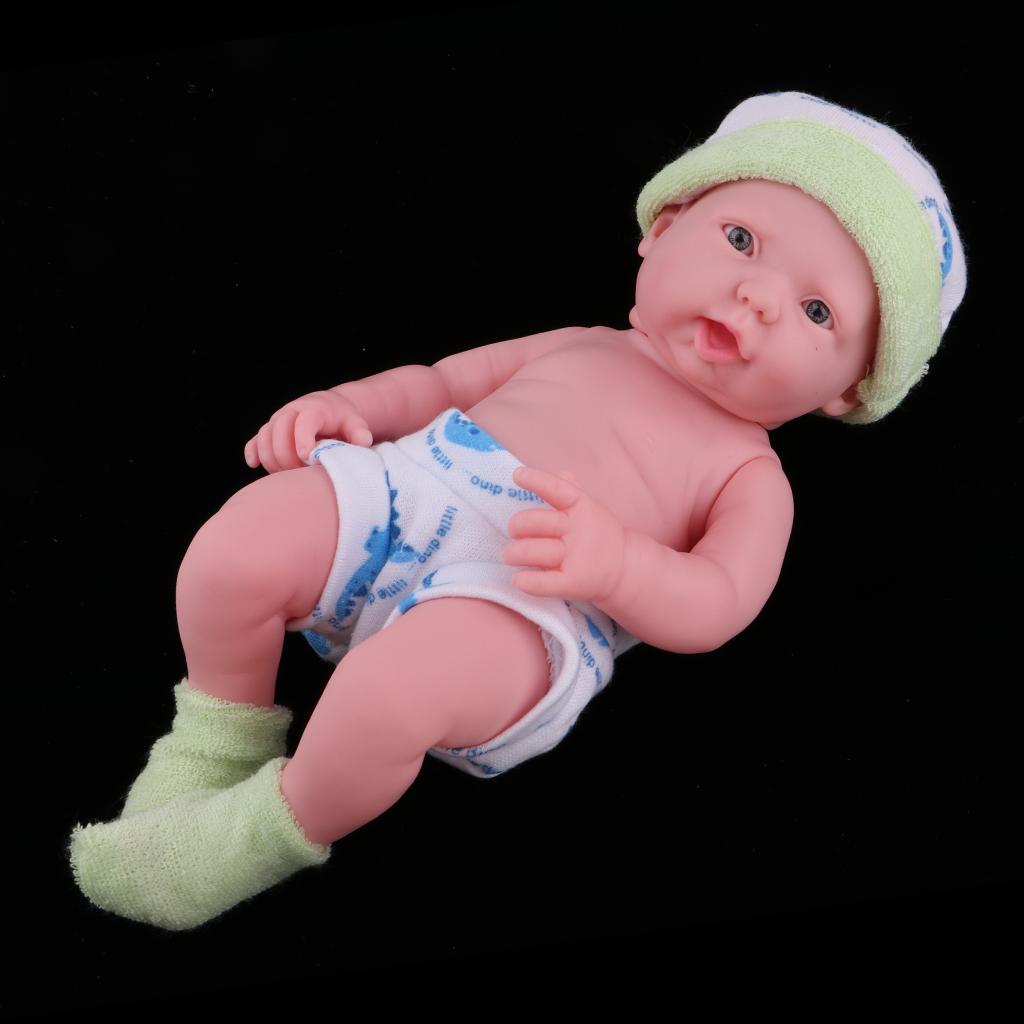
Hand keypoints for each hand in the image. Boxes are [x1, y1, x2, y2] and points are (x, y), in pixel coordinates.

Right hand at [244, 390, 373, 473]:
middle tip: (302, 473)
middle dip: (287, 457)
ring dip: (272, 461)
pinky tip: (254, 465)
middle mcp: (291, 412)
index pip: (304, 421)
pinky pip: (253, 442)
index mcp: (314, 409)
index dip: (302, 439)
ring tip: (290, 475)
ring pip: (264, 439)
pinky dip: (252, 454)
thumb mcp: (355, 423)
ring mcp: (277, 421)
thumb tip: (363, 441)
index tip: (306, 457)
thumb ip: (359, 432)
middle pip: (278, 432)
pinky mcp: (268, 432)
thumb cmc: (344, 421)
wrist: (330, 409)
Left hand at [502, 466, 627, 604]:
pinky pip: (545, 583)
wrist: (624, 568)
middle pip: (540, 522)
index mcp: (582, 508)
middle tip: (513, 531)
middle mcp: (578, 531)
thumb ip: (572, 492)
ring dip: (515, 553)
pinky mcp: (573, 583)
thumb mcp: (591, 509)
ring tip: (509, 556)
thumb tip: (562, 473)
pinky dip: (527, 581)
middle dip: (518, 524)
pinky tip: (518, 579)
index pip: (558, 489)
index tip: (518, 475)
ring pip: (537, 552)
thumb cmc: (598, 534)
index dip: (537, 481)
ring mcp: (576, 558)